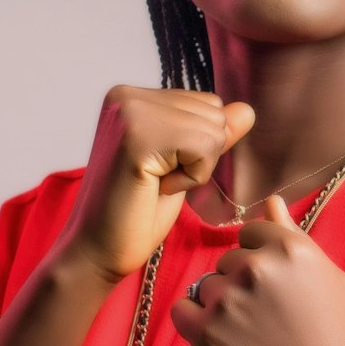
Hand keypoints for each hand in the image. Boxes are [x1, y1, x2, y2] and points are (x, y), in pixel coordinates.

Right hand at [55, 86, 255, 283]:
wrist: (98, 250)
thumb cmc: (137, 212)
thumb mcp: (182, 165)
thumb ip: (210, 135)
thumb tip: (246, 110)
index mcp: (131, 96)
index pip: (208, 103)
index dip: (197, 147)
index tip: (157, 170)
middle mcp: (126, 95)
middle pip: (215, 112)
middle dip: (199, 157)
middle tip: (154, 181)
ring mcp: (128, 111)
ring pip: (214, 129)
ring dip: (194, 169)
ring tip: (153, 184)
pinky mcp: (137, 137)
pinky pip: (203, 147)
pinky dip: (191, 178)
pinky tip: (155, 188)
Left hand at [169, 195, 344, 345]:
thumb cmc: (340, 345)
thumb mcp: (332, 282)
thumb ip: (296, 238)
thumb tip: (271, 203)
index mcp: (292, 249)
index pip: (252, 233)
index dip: (262, 261)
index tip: (274, 291)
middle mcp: (257, 267)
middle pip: (229, 261)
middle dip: (241, 285)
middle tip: (269, 323)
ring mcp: (227, 299)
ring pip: (206, 286)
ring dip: (220, 306)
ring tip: (251, 339)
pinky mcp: (205, 332)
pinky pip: (182, 311)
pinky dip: (196, 325)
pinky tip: (224, 343)